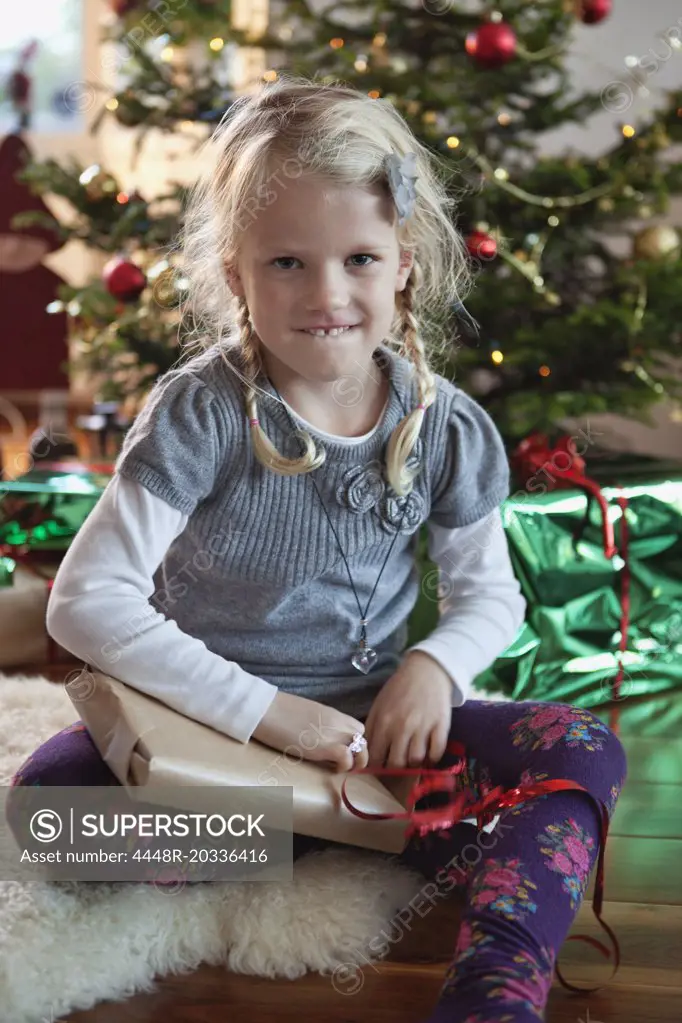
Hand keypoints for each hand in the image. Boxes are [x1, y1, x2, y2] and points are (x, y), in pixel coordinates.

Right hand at [251, 690, 369, 772]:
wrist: (266, 709)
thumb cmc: (279, 711)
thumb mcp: (307, 715)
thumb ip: (320, 724)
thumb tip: (320, 737)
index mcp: (333, 713)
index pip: (357, 727)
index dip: (355, 742)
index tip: (346, 752)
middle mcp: (338, 722)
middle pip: (363, 738)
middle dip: (358, 753)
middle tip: (344, 764)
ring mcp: (333, 733)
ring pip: (361, 748)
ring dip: (355, 761)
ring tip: (340, 768)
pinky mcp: (324, 746)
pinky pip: (347, 757)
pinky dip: (344, 766)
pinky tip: (332, 769)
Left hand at [364, 651, 452, 768]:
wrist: (426, 670)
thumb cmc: (399, 688)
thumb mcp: (379, 705)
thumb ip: (371, 728)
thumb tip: (365, 751)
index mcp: (383, 722)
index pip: (376, 757)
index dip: (376, 768)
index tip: (379, 769)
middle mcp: (402, 727)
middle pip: (396, 764)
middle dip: (394, 771)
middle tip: (396, 770)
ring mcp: (423, 727)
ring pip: (416, 761)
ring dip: (413, 765)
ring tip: (412, 761)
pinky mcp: (441, 726)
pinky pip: (436, 753)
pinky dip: (432, 759)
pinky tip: (428, 755)